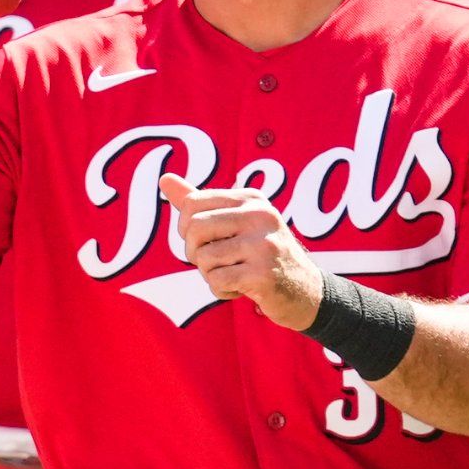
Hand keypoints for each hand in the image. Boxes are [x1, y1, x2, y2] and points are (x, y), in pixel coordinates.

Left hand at [157, 175, 325, 328]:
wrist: (304, 290)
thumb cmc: (260, 255)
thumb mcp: (234, 223)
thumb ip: (199, 202)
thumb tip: (164, 178)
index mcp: (250, 198)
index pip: (192, 204)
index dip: (187, 229)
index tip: (207, 241)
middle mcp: (260, 215)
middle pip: (194, 229)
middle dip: (195, 252)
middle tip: (216, 262)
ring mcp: (264, 244)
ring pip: (203, 258)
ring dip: (211, 274)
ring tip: (235, 274)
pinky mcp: (263, 273)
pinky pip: (216, 281)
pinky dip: (221, 290)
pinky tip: (243, 289)